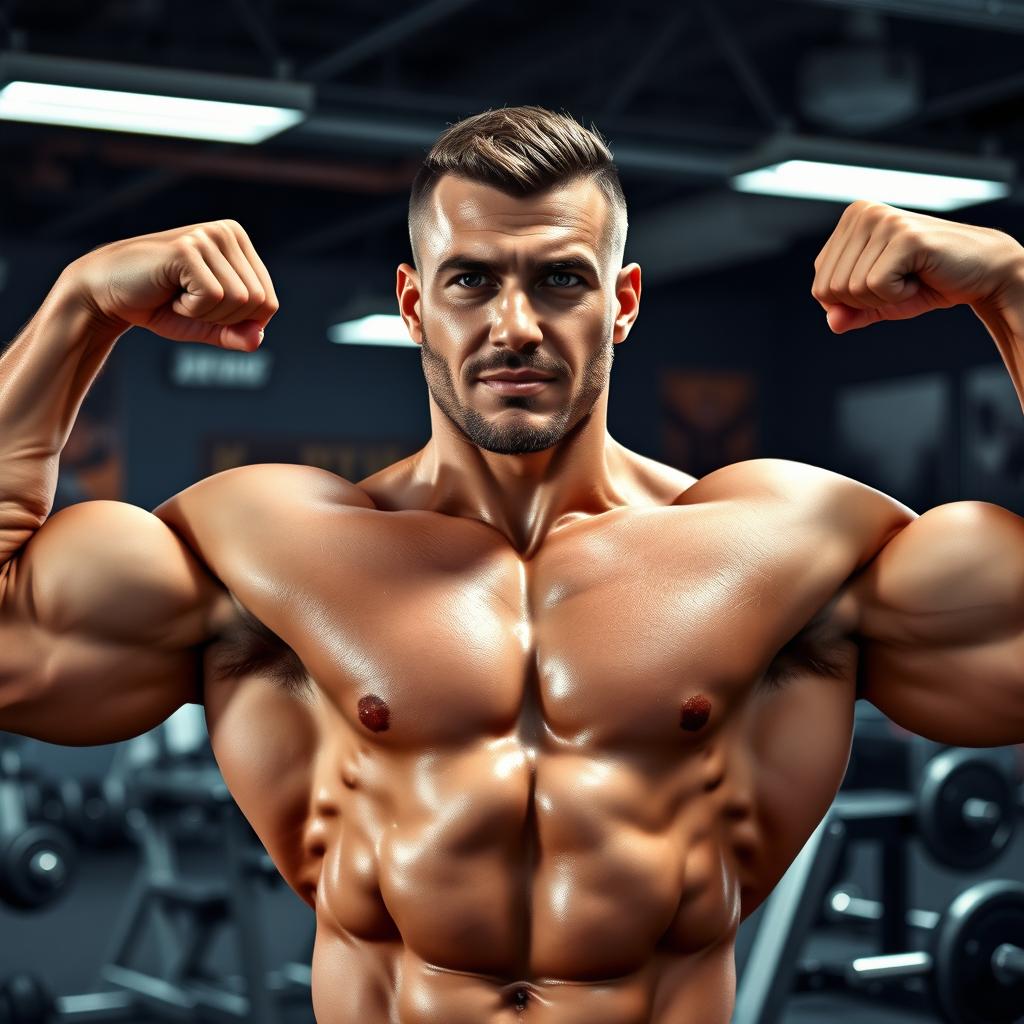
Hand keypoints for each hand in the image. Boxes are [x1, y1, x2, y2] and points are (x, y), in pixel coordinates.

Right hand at [58, 220, 278, 350]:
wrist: (105, 294)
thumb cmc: (160, 306)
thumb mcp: (207, 325)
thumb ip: (237, 334)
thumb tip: (258, 338)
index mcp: (239, 243)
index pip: (269, 302)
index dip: (239, 321)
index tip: (205, 306)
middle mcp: (227, 233)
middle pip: (259, 303)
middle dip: (223, 318)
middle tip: (188, 301)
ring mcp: (207, 236)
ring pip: (239, 301)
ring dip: (205, 313)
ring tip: (177, 294)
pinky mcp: (187, 248)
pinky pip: (213, 298)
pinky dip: (190, 308)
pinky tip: (169, 291)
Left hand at [810, 200, 1023, 333]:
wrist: (980, 273)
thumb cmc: (926, 282)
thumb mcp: (878, 301)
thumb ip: (849, 312)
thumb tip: (832, 322)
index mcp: (850, 221)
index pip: (820, 283)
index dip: (850, 301)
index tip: (884, 283)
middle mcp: (863, 214)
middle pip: (831, 289)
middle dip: (866, 301)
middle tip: (900, 282)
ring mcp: (883, 221)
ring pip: (852, 289)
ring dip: (885, 298)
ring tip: (911, 276)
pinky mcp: (904, 236)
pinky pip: (877, 286)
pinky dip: (899, 295)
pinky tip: (920, 276)